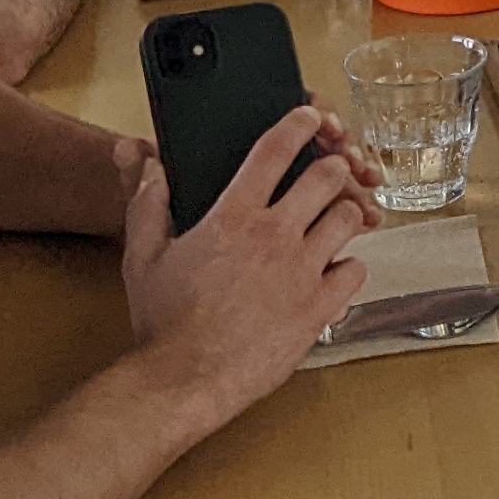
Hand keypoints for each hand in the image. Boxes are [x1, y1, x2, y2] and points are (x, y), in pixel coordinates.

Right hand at [117, 106, 377, 421]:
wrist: (182, 380)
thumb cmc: (162, 322)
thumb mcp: (142, 258)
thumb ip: (147, 205)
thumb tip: (151, 166)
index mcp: (233, 217)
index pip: (276, 150)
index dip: (300, 124)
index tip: (311, 118)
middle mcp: (274, 236)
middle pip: (327, 177)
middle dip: (332, 169)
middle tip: (327, 177)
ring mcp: (302, 272)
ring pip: (348, 219)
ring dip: (344, 216)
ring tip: (331, 225)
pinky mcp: (319, 308)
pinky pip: (356, 271)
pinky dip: (348, 268)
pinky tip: (332, 273)